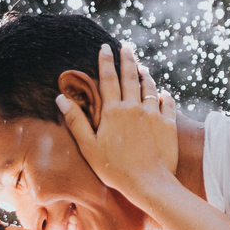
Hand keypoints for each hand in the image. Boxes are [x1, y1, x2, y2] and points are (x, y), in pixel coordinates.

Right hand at [56, 43, 177, 197]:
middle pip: (130, 77)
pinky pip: (167, 103)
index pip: (108, 79)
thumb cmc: (114, 169)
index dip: (106, 61)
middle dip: (127, 59)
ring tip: (143, 67)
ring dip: (146, 75)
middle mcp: (134, 107)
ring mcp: (153, 114)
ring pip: (150, 87)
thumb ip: (76, 121)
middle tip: (126, 47)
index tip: (105, 47)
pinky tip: (163, 92)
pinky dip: (164, 95)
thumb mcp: (88, 147)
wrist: (148, 183)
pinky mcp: (169, 124)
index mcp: (113, 111)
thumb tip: (60, 98)